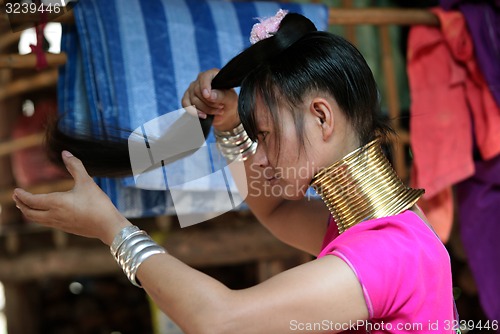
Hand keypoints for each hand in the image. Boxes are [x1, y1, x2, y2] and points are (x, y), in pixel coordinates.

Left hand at [12, 151, 130, 245]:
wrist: (108, 226)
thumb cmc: (98, 203)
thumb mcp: (87, 182)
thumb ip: (75, 166)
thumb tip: (65, 153)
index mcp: (56, 203)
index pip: (31, 200)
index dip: (22, 195)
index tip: (16, 190)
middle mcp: (54, 215)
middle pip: (29, 212)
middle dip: (21, 204)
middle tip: (17, 197)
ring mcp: (59, 224)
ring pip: (37, 219)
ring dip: (29, 212)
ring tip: (26, 206)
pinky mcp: (67, 228)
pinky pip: (47, 223)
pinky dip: (39, 217)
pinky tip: (45, 213)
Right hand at [182, 68, 239, 130]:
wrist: (225, 115)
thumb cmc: (229, 103)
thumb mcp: (230, 99)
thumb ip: (221, 95)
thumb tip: (210, 96)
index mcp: (212, 75)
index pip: (205, 77)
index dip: (205, 86)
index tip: (207, 96)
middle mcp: (200, 80)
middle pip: (197, 91)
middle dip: (209, 103)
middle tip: (221, 107)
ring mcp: (192, 89)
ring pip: (193, 99)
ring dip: (205, 109)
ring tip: (217, 112)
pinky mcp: (187, 98)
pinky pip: (185, 104)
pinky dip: (193, 111)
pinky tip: (203, 116)